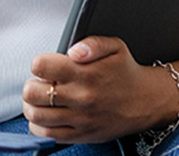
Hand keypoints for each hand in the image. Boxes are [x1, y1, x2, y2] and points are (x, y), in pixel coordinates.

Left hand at [21, 37, 177, 144]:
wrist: (147, 102)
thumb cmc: (126, 73)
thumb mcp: (115, 47)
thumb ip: (92, 43)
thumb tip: (73, 51)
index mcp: (85, 73)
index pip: (41, 66)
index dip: (39, 63)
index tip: (46, 65)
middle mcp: (80, 97)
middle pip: (32, 92)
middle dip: (32, 84)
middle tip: (42, 82)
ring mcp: (79, 118)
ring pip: (35, 114)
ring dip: (31, 105)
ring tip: (42, 98)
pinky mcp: (81, 134)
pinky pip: (47, 134)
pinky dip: (39, 125)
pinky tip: (47, 115)